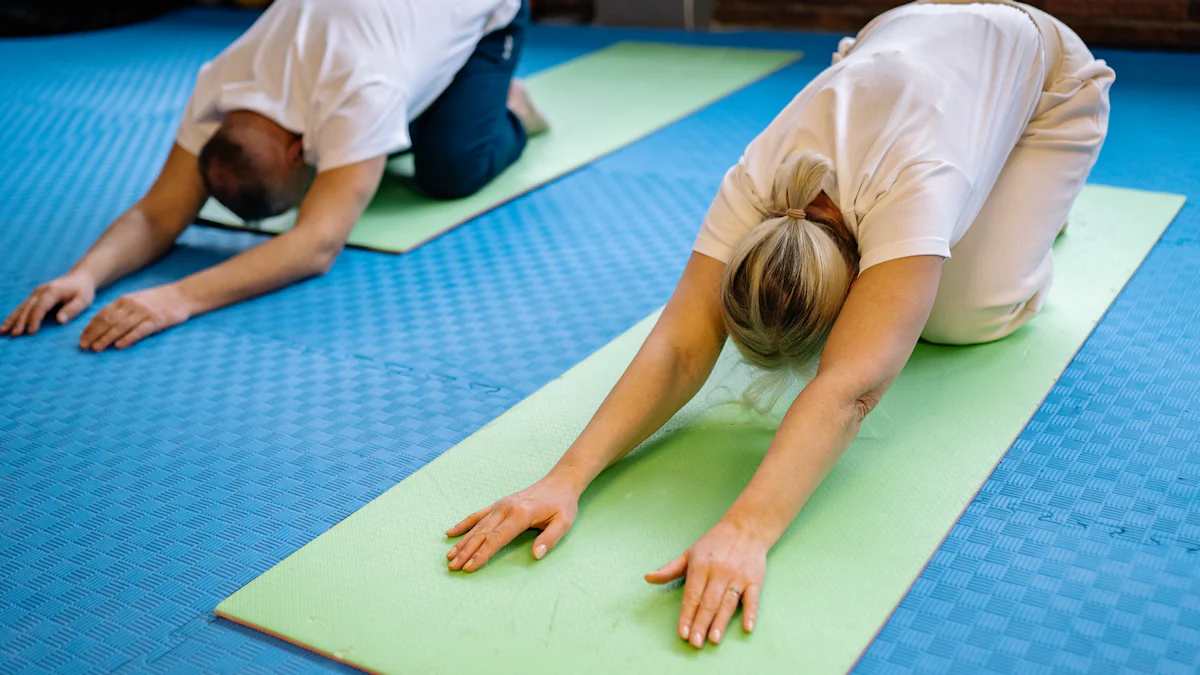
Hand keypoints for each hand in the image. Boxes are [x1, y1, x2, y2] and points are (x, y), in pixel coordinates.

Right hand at [1, 273, 95, 336]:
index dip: (35, 319)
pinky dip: (13, 316)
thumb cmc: (83, 291)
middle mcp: (40, 291)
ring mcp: (36, 293)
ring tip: (2, 331)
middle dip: (20, 322)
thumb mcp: (83, 300)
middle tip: (14, 335)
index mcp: (52, 291)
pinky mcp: (34, 296)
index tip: (31, 332)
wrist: (79, 278)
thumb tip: (60, 320)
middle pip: (28, 308)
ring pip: (21, 307)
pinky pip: (22, 307)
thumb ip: (72, 310)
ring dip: (12, 319)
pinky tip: (6, 325)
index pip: (41, 307)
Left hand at [79, 284, 192, 351]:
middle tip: (84, 346)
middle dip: (94, 334)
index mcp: (125, 300)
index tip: (82, 339)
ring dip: (107, 338)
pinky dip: (129, 338)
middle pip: (108, 320)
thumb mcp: (138, 300)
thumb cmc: (160, 300)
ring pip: (121, 326)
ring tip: (97, 348)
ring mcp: (145, 312)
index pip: (103, 314)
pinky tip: (120, 345)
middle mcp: (132, 305)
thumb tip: (105, 324)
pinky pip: (140, 330)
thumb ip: (123, 309)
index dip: (91, 327)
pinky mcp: (157, 320)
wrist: (184, 295)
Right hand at [445, 474, 580, 571]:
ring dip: (462, 542)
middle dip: (466, 552)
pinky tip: (451, 532)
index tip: (469, 568)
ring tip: (449, 556)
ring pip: (477, 526)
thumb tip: (536, 555)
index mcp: (520, 515)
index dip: (482, 554)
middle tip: (453, 567)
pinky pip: (477, 514)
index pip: (496, 539)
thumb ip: (550, 539)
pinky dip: (464, 524)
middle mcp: (506, 509)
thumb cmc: (562, 504)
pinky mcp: (499, 504)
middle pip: (482, 534)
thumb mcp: (564, 522)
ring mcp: (500, 505)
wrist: (560, 482)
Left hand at [645, 519, 768, 648]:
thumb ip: (670, 569)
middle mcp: (719, 572)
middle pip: (708, 602)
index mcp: (701, 566)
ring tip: (714, 639)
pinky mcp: (755, 580)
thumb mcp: (690, 552)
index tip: (682, 633)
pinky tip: (747, 628)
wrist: (746, 527)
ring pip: (728, 603)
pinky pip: (753, 599)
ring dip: (721, 622)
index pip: (692, 596)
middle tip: (695, 643)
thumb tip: (648, 577)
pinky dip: (751, 613)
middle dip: (700, 624)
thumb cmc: (715, 542)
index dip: (686, 615)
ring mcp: (738, 576)